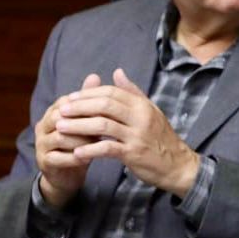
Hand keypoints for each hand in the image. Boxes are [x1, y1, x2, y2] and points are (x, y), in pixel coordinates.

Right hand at [36, 73, 100, 208]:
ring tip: (99, 142)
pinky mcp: (44, 162)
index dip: (88, 106)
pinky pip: (58, 158)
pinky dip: (75, 157)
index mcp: (54, 111)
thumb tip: (95, 75)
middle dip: (84, 121)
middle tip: (105, 126)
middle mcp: (43, 125)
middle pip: (61, 118)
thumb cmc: (81, 141)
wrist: (69, 172)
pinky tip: (89, 158)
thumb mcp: (87, 120)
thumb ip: (90, 100)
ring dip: (81, 140)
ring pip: (60, 137)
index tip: (108, 110)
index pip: (68, 102)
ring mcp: (41, 144)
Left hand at [55, 68, 199, 197]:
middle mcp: (141, 117)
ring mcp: (137, 135)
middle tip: (61, 110)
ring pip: (102, 125)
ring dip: (78, 126)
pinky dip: (90, 149)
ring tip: (60, 128)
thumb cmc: (161, 138)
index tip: (70, 98)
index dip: (89, 94)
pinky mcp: (133, 154)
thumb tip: (117, 72)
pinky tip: (76, 152)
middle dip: (80, 107)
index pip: (112, 92)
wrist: (178, 165)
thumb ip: (133, 92)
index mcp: (143, 105)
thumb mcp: (150, 111)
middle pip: (105, 105)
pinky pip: (107, 149)